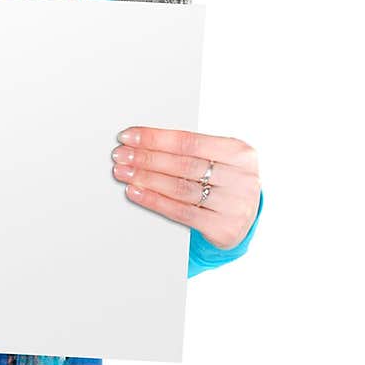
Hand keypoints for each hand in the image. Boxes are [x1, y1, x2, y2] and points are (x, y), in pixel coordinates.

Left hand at [111, 126, 260, 250]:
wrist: (244, 217)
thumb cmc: (224, 181)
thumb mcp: (219, 159)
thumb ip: (190, 150)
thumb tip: (144, 142)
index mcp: (240, 153)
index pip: (189, 141)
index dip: (156, 138)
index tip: (130, 136)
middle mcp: (241, 178)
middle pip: (183, 165)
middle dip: (146, 158)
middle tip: (121, 154)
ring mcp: (234, 205)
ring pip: (180, 189)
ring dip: (146, 179)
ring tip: (123, 172)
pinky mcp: (223, 228)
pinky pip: (181, 213)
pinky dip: (154, 201)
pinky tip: (136, 192)